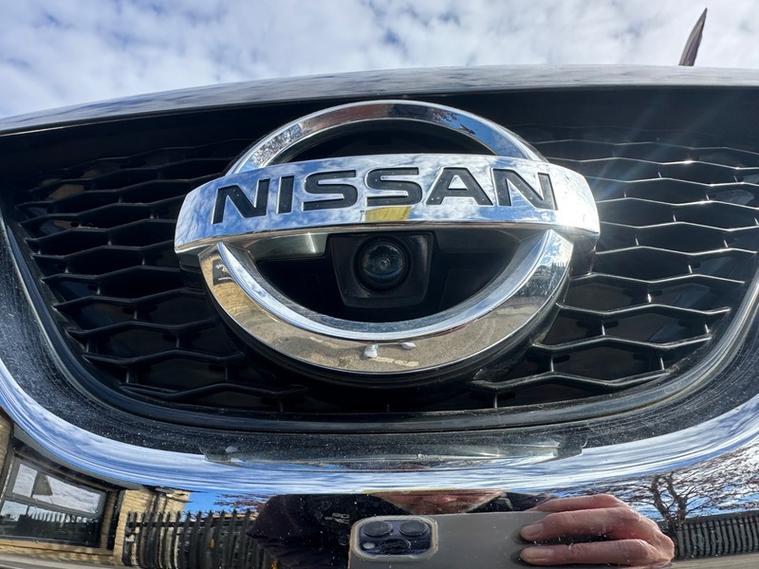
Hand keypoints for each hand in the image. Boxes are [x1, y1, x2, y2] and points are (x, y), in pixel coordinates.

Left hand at [520, 494, 674, 566]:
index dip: (555, 508)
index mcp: (623, 511)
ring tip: (537, 557)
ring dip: (572, 553)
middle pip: (603, 519)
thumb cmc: (625, 547)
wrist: (658, 566)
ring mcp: (651, 553)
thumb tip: (539, 524)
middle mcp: (642, 527)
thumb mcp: (606, 530)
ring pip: (615, 551)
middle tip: (527, 533)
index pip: (588, 502)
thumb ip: (581, 525)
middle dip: (562, 524)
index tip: (526, 517)